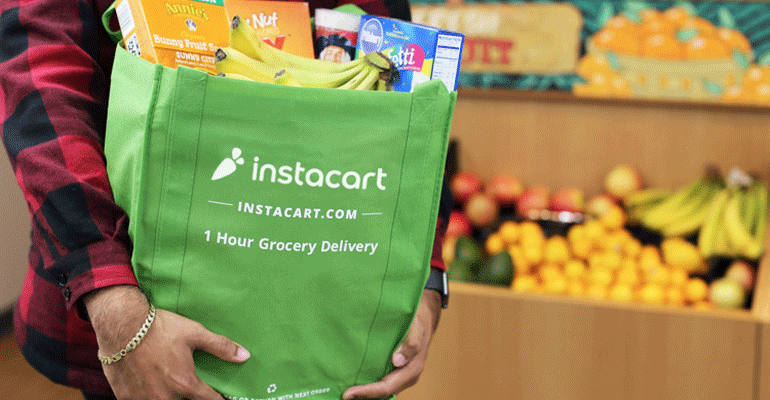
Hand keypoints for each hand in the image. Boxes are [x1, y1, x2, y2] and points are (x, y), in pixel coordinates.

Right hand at [84, 285, 249, 399]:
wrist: (121, 325)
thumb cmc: (159, 328)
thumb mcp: (194, 333)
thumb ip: (221, 347)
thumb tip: (244, 356)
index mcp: (185, 384)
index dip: (219, 399)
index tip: (222, 397)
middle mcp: (165, 397)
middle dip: (192, 398)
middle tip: (192, 387)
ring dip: (172, 397)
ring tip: (172, 385)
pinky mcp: (126, 398)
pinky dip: (149, 396)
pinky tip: (151, 385)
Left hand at [341, 289, 441, 399]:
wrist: (424, 318)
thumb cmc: (418, 322)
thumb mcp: (417, 327)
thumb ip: (411, 343)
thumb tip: (397, 361)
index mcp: (411, 370)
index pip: (386, 387)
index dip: (367, 392)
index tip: (348, 393)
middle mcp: (405, 377)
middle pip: (382, 394)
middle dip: (362, 396)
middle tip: (341, 395)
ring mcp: (400, 376)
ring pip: (381, 390)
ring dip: (364, 392)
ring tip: (344, 391)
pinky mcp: (394, 371)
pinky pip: (380, 382)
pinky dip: (367, 384)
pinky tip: (353, 380)